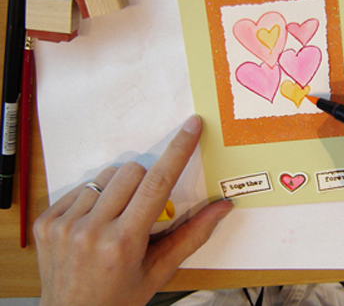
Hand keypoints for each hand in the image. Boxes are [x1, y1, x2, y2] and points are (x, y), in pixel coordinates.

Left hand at [34, 115, 232, 305]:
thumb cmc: (120, 298)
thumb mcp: (160, 270)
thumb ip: (193, 235)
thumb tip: (223, 207)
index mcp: (124, 242)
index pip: (157, 183)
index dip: (178, 151)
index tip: (191, 128)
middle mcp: (91, 230)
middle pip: (131, 171)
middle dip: (145, 181)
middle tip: (142, 209)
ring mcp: (65, 225)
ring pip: (105, 176)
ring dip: (117, 190)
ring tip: (115, 219)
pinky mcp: (47, 222)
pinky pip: (80, 187)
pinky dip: (93, 199)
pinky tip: (93, 224)